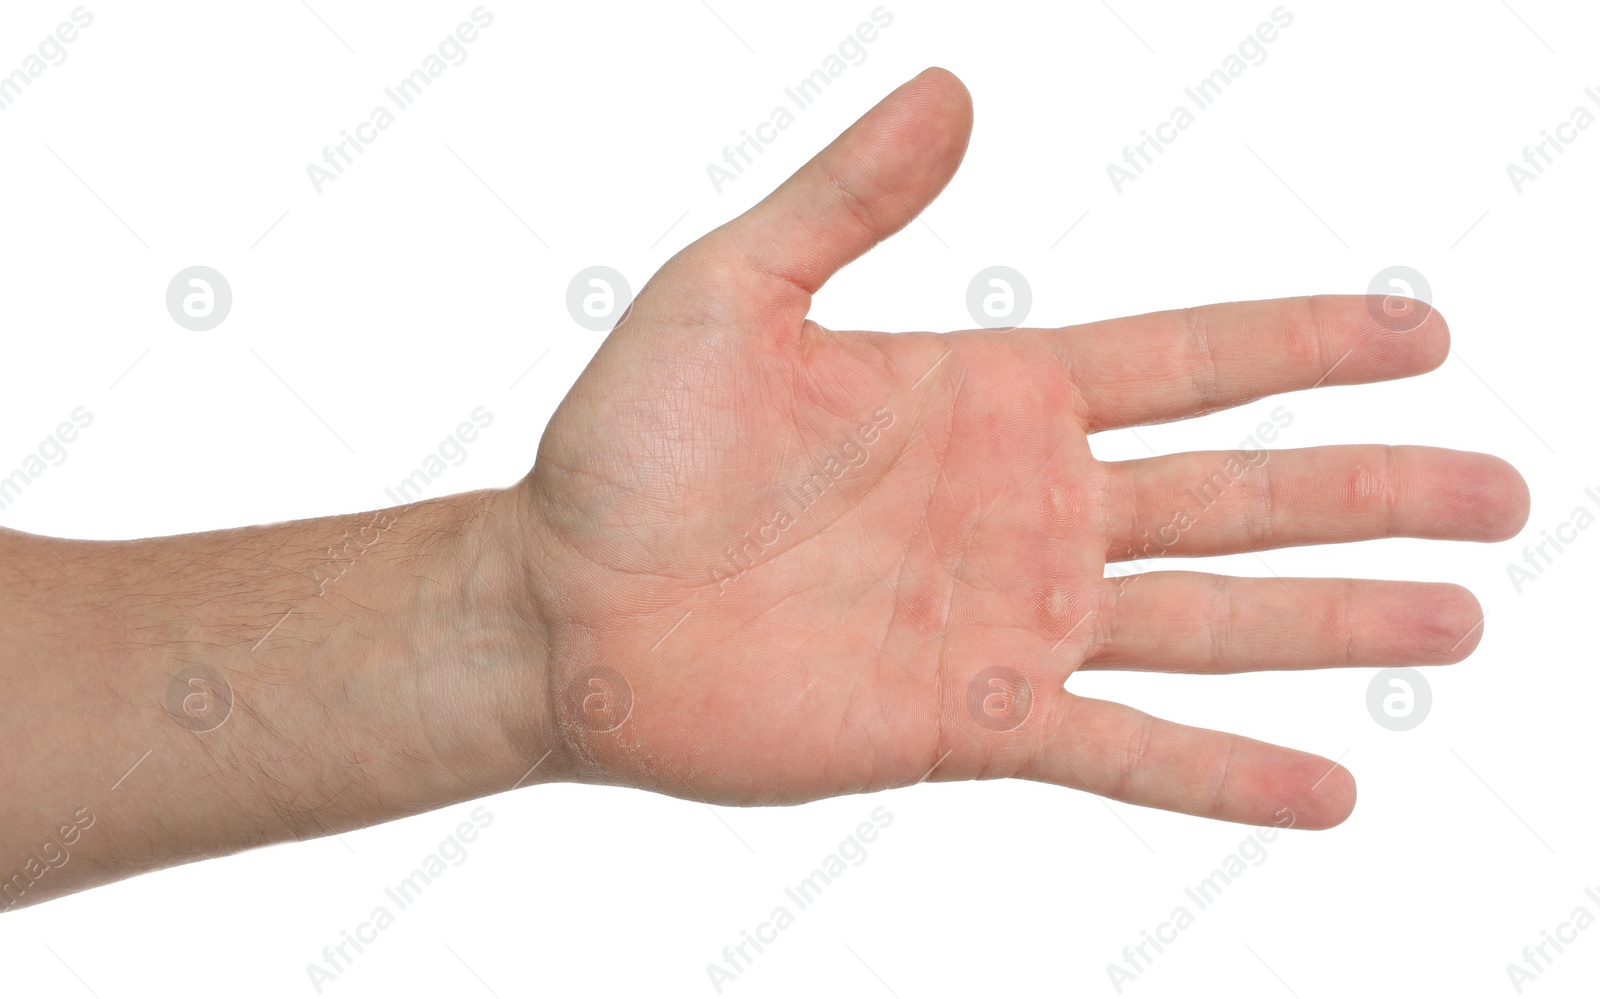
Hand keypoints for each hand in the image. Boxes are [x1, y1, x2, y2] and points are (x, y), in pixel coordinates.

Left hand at [513, 68, 1529, 828]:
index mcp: (992, 393)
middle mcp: (1027, 506)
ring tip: (1461, 616)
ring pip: (1212, 618)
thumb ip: (851, 198)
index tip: (1423, 332)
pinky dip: (1226, 772)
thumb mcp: (737, 289)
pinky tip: (1326, 787)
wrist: (569, 606)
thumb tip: (953, 88)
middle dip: (1371, 487)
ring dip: (1337, 621)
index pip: (1192, 357)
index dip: (1309, 342)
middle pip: (1240, 489)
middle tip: (1503, 489)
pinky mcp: (973, 722)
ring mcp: (1012, 619)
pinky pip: (1125, 750)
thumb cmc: (632, 446)